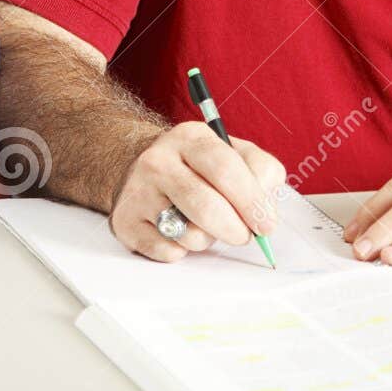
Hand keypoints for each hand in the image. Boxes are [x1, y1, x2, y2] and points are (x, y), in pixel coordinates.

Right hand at [109, 123, 287, 262]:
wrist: (144, 169)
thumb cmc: (199, 167)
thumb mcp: (234, 153)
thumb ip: (261, 172)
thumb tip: (265, 211)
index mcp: (191, 138)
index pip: (225, 170)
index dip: (251, 201)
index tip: (266, 224)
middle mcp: (158, 160)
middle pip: (206, 207)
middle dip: (235, 230)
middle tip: (244, 235)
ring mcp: (137, 191)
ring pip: (189, 235)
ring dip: (208, 240)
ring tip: (204, 225)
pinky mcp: (125, 222)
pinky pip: (168, 252)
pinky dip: (183, 250)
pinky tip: (179, 232)